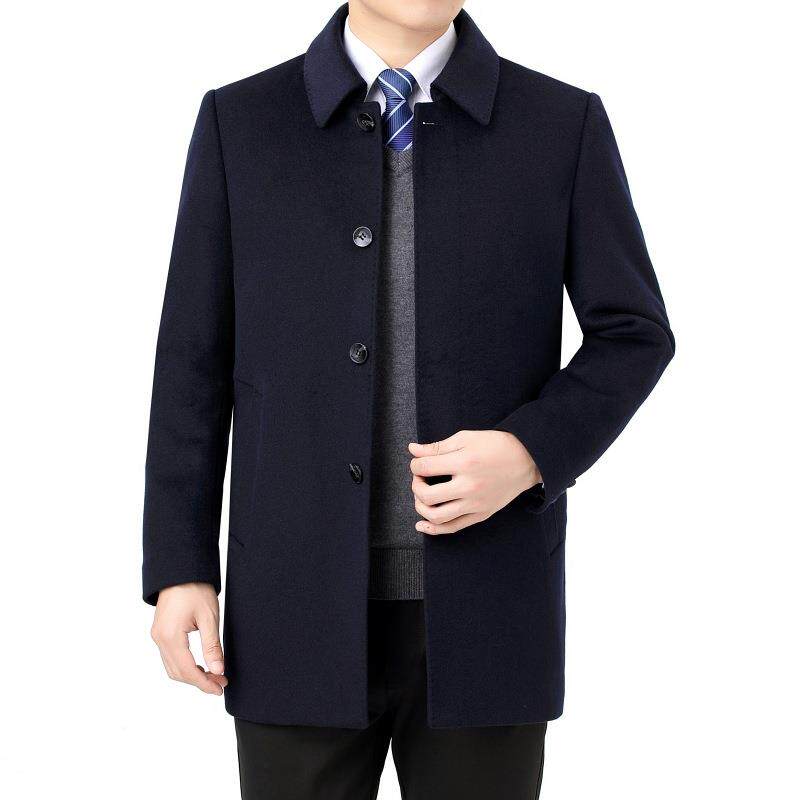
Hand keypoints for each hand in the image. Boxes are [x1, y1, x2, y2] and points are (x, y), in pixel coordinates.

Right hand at [150, 582, 227, 694]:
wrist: (181, 570)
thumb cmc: (195, 588)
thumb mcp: (209, 617)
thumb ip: (212, 646)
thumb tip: (218, 669)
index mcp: (170, 636)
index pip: (187, 670)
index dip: (204, 683)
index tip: (219, 688)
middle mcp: (159, 639)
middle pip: (177, 672)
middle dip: (199, 681)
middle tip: (221, 682)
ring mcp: (158, 636)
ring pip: (172, 667)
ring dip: (192, 675)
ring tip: (214, 674)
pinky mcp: (160, 632)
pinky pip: (170, 657)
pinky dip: (185, 665)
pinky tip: (200, 664)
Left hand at [409, 430, 540, 534]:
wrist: (527, 460)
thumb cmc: (496, 446)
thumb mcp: (466, 438)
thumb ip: (437, 446)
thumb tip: (413, 450)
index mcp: (464, 463)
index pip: (424, 468)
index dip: (415, 464)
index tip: (419, 462)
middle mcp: (469, 487)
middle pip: (427, 495)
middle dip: (416, 485)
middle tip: (420, 478)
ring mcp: (475, 504)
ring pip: (437, 516)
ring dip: (421, 506)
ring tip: (422, 496)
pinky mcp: (481, 515)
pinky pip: (453, 528)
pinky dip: (433, 529)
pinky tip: (422, 524)